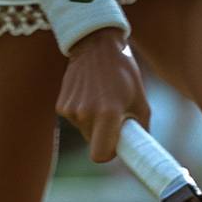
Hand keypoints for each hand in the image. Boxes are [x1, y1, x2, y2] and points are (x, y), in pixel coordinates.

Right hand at [56, 28, 150, 161]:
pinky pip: (75, 120)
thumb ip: (141, 128)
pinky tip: (88, 93)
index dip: (109, 153)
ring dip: (93, 121)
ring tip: (101, 98)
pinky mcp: (61, 105)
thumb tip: (141, 149)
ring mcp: (71, 110)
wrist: (96, 45)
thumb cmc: (124, 73)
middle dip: (103, 135)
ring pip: (84, 131)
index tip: (115, 145)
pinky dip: (82, 112)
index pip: (100, 155)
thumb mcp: (141, 100)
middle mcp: (86, 114)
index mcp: (108, 114)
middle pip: (93, 143)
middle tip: (112, 115)